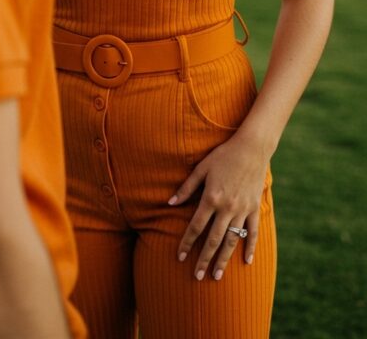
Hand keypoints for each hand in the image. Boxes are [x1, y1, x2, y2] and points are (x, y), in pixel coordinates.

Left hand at [168, 133, 268, 280]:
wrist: (252, 147)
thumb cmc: (223, 155)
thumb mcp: (202, 168)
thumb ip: (186, 188)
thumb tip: (170, 203)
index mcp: (211, 198)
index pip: (196, 227)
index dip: (186, 243)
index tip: (179, 257)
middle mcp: (227, 208)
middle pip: (213, 239)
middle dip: (204, 259)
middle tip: (197, 276)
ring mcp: (243, 210)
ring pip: (232, 240)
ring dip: (223, 260)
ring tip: (216, 276)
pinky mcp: (254, 208)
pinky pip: (252, 232)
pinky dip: (250, 247)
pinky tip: (246, 262)